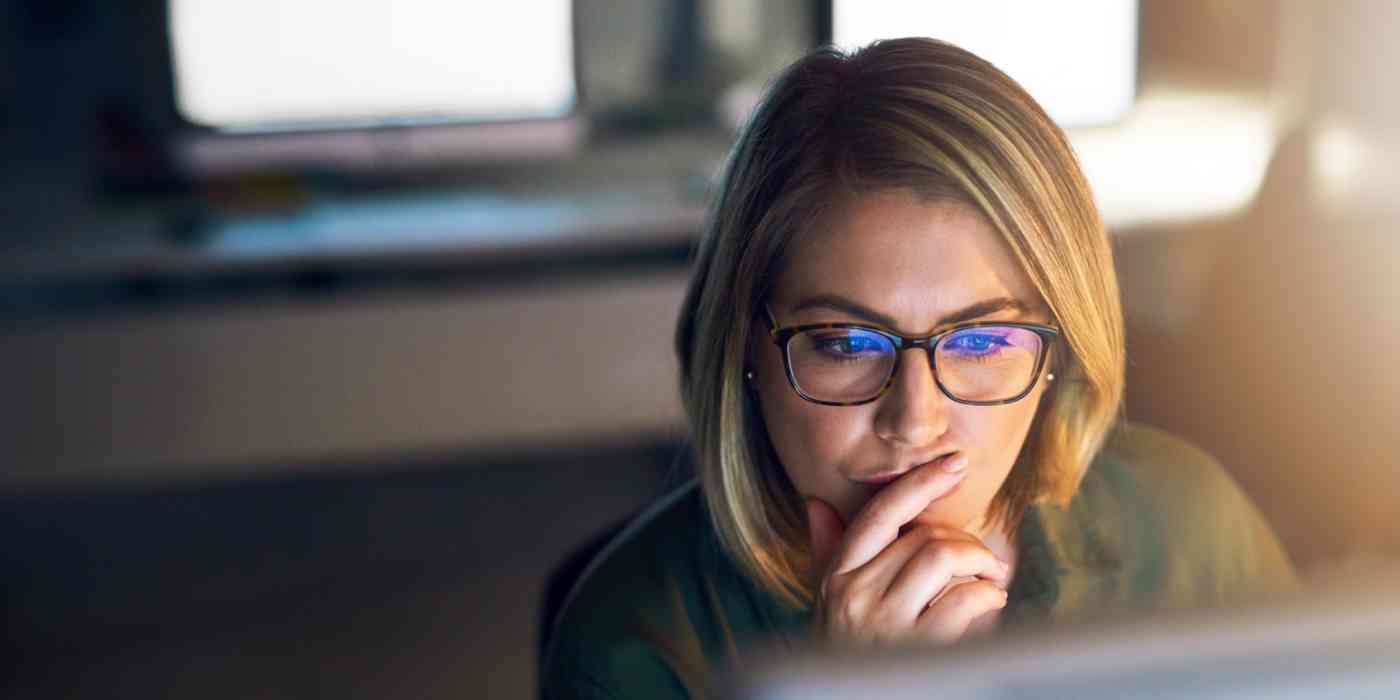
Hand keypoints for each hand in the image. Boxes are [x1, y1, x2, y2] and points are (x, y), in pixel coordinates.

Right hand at [806, 457, 1010, 646]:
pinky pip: (963, 599)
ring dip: (981, 563)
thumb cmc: (845, 654)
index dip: (920, 482)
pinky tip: (992, 603)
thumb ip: (828, 553)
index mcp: (836, 576)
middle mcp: (855, 594)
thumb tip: (816, 503)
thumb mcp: (827, 603)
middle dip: (964, 541)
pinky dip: (988, 595)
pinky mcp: (917, 650)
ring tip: (992, 579)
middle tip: (983, 559)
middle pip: (922, 536)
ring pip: (943, 557)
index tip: (954, 463)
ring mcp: (884, 623)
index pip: (880, 513)